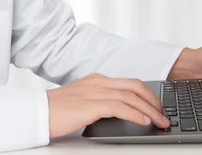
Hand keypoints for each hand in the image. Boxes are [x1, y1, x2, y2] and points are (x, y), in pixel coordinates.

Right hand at [46, 73, 170, 138]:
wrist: (37, 113)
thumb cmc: (56, 111)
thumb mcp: (83, 103)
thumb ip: (100, 103)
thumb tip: (122, 113)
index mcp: (97, 80)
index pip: (129, 83)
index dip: (147, 95)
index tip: (157, 107)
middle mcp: (99, 82)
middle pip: (136, 86)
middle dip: (154, 100)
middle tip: (164, 114)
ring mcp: (95, 91)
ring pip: (132, 96)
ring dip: (150, 110)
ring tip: (160, 122)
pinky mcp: (91, 104)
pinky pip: (121, 107)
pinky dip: (136, 114)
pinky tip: (144, 121)